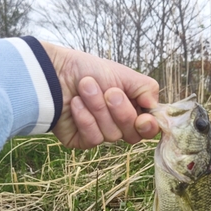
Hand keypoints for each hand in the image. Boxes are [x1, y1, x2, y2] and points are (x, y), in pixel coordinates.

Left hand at [41, 42, 159, 148]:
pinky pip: (93, 139)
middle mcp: (118, 123)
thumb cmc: (88, 70)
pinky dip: (85, 119)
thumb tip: (157, 110)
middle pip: (133, 134)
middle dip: (120, 111)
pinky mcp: (82, 141)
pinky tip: (75, 104)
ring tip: (84, 88)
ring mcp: (100, 133)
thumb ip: (147, 90)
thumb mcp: (124, 74)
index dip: (148, 126)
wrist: (54, 73)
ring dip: (98, 109)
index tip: (143, 118)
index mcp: (131, 107)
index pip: (149, 128)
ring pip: (112, 135)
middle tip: (109, 91)